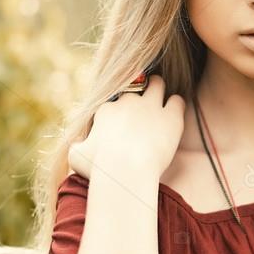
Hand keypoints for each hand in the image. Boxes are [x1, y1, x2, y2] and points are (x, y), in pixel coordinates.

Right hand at [68, 75, 185, 183]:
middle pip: (136, 87)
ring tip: (162, 106)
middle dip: (139, 95)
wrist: (124, 170)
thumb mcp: (76, 157)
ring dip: (159, 90)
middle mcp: (128, 103)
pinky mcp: (171, 117)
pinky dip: (177, 107)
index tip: (121, 129)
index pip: (114, 104)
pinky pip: (178, 100)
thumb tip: (79, 146)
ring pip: (158, 84)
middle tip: (143, 111)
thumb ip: (77, 147)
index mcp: (107, 110)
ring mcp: (151, 107)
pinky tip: (174, 119)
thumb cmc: (98, 167)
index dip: (118, 115)